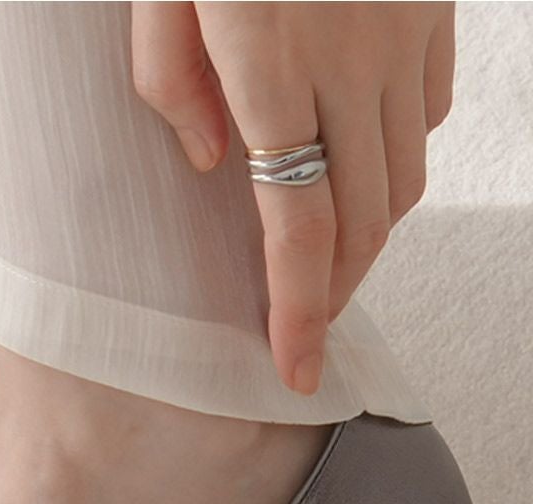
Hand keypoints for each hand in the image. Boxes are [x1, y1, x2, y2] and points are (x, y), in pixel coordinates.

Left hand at [130, 2, 455, 394]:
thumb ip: (171, 84)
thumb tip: (217, 165)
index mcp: (272, 66)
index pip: (298, 228)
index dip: (301, 311)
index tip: (299, 369)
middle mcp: (351, 60)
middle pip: (363, 218)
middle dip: (335, 290)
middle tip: (304, 329)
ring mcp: (401, 29)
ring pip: (405, 174)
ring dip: (370, 238)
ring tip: (329, 271)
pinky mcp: (429, 3)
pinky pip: (429, 109)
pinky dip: (400, 164)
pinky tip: (367, 175)